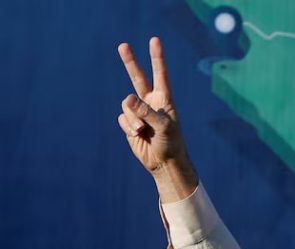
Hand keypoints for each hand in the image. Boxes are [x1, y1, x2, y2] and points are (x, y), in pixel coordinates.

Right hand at [117, 37, 197, 200]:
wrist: (164, 162)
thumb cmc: (171, 143)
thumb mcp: (163, 126)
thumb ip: (146, 111)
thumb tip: (127, 99)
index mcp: (164, 99)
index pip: (160, 74)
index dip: (157, 57)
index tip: (155, 40)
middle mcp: (151, 102)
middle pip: (137, 78)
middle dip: (130, 62)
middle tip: (123, 45)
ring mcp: (139, 112)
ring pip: (126, 105)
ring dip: (133, 119)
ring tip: (144, 131)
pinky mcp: (130, 123)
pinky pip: (122, 118)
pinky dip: (128, 126)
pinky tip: (137, 135)